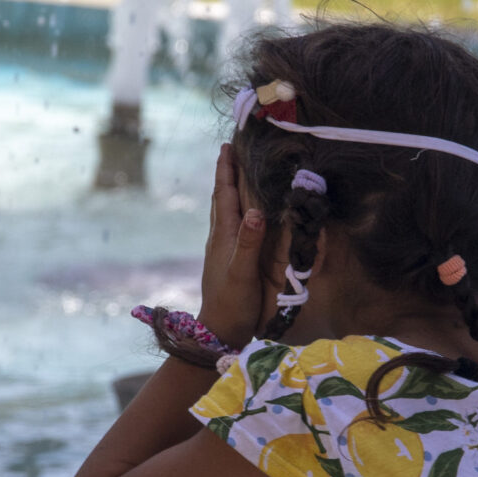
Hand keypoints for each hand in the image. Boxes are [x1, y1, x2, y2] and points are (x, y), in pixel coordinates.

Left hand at [198, 142, 268, 348]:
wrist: (221, 331)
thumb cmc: (233, 303)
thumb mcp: (241, 274)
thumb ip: (248, 243)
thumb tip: (256, 212)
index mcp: (224, 234)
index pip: (225, 194)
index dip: (227, 170)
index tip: (228, 145)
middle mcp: (222, 236)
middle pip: (222, 196)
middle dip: (227, 172)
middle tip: (232, 148)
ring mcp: (223, 247)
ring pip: (224, 210)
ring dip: (228, 188)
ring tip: (234, 171)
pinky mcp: (228, 258)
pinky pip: (230, 226)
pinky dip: (234, 210)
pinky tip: (240, 211)